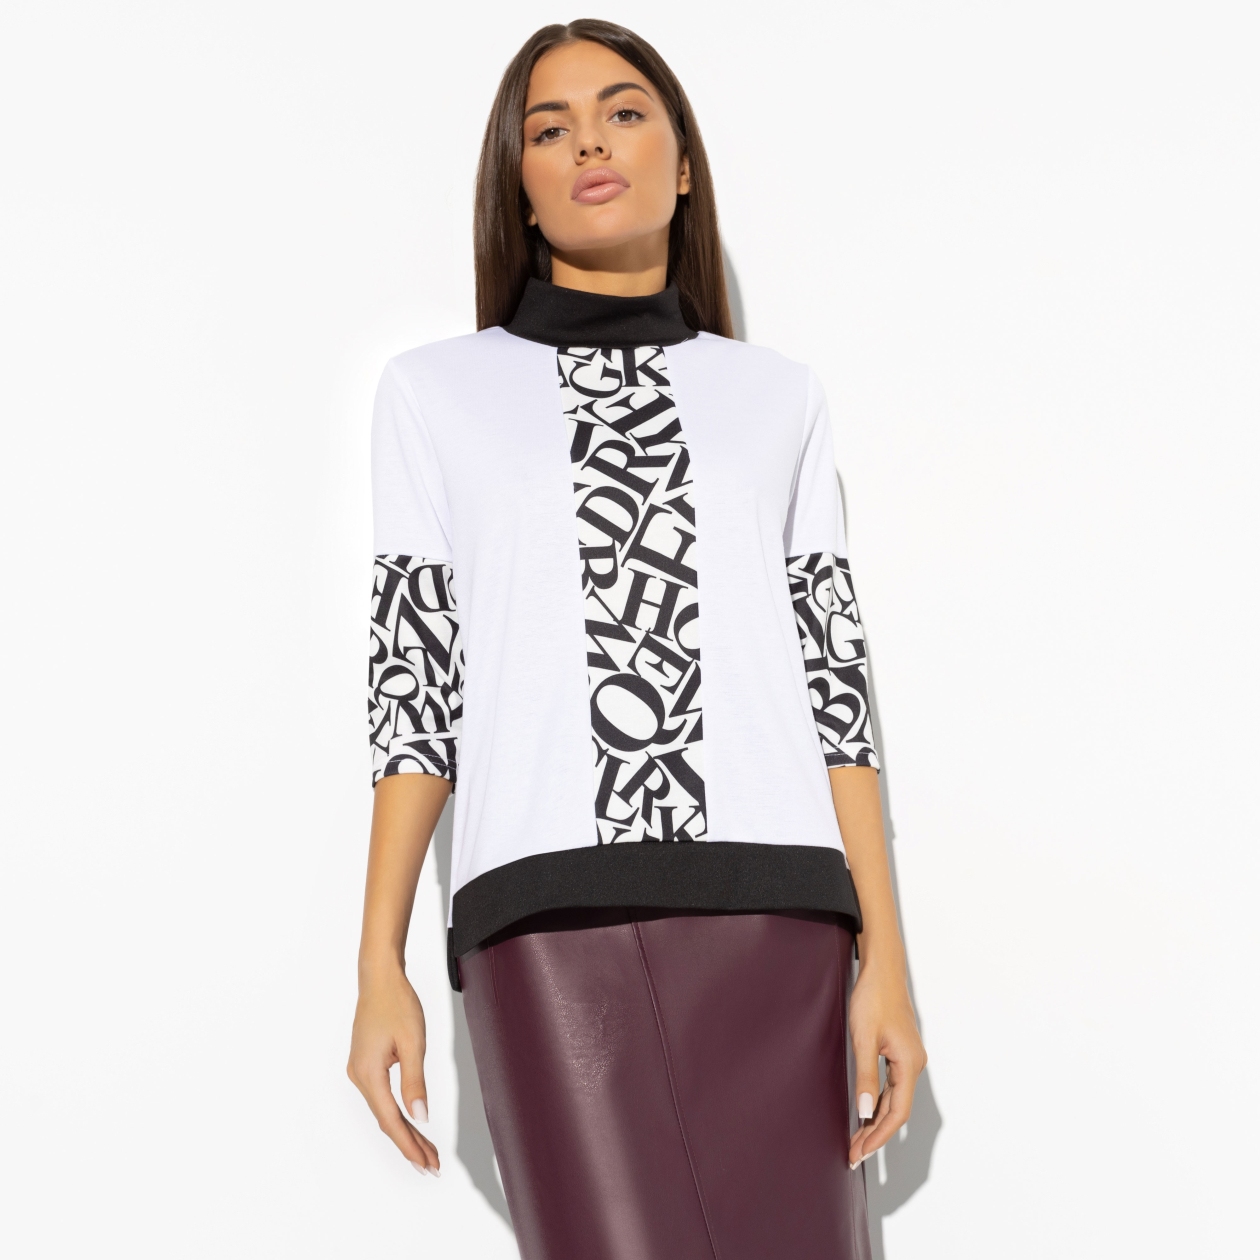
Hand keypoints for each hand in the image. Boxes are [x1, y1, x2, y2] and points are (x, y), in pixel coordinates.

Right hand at [347, 964, 439, 1174]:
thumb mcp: (412, 1042)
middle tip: (431, 1166)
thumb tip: (420, 1117)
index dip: (410, 1145)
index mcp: (368, 1073)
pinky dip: (397, 1112)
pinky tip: (410, 1121)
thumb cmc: (397, 1003)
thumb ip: (415, 1081)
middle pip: (386, 1120)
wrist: (379, 978)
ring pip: (383, 1110)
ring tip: (426, 1150)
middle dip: (409, 1144)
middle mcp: (358, 1076)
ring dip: (404, 1130)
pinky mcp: (364, 1064)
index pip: (392, 1120)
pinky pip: (381, 1097)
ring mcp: (359, 1071)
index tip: (426, 1165)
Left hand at [847, 956, 926, 1168]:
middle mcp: (914, 1064)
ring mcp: (908, 1058)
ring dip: (875, 1119)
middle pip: (896, 1110)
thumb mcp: (864, 1038)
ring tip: (856, 1138)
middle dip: (875, 1134)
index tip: (861, 1152)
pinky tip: (865, 1111)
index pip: (897, 1113)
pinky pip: (891, 1085)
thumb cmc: (873, 998)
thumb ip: (865, 1077)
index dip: (879, 1136)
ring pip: (894, 1099)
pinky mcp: (900, 1051)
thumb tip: (863, 1112)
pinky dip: (878, 1101)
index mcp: (909, 1064)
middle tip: (853, 1153)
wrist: (881, 969)